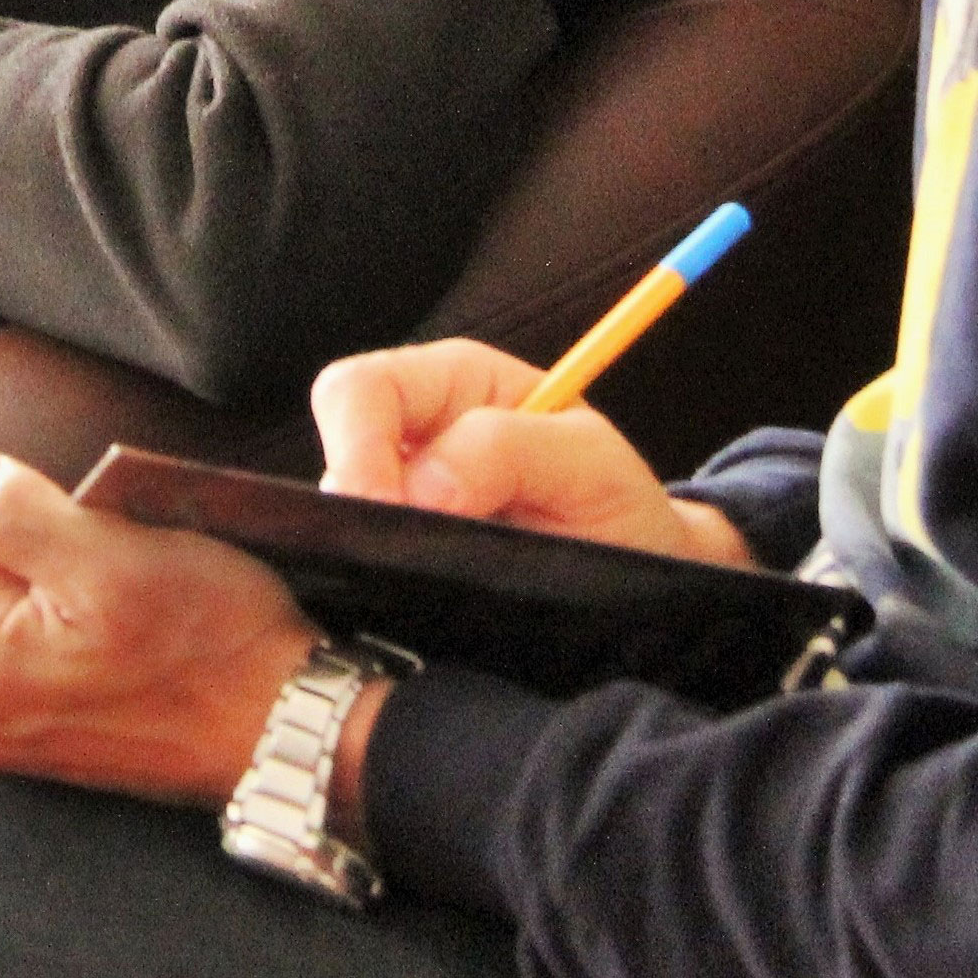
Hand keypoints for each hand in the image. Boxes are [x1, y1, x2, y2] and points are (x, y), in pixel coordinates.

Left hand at [0, 453, 326, 806]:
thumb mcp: (117, 555)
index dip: (38, 515)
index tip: (103, 557)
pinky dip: (11, 615)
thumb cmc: (212, 639)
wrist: (273, 723)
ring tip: (91, 611)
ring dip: (14, 580)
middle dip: (20, 550)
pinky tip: (66, 629)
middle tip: (104, 585)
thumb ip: (11, 511)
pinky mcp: (1, 734)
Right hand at [310, 338, 754, 567]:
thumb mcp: (589, 466)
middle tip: (400, 554)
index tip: (385, 512)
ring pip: (338, 510)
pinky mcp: (398, 551)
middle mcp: (415, 432)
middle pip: (333, 443)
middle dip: (356, 498)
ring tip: (442, 575)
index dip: (357, 446)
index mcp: (456, 383)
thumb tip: (421, 485)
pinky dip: (379, 577)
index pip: (363, 388)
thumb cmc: (618, 507)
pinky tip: (425, 594)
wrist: (643, 578)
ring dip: (374, 545)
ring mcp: (401, 496)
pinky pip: (357, 558)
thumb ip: (510, 450)